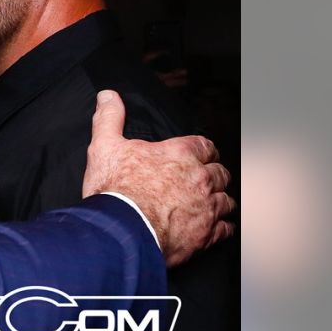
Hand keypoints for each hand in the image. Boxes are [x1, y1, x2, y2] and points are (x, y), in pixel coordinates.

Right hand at [82, 90, 234, 266]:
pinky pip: (224, 229)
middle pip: (220, 173)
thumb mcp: (105, 146)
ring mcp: (206, 207)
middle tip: (204, 179)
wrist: (121, 230)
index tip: (201, 154)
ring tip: (211, 203)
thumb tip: (108, 96)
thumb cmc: (114, 190)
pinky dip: (222, 227)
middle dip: (214, 175)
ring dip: (220, 200)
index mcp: (179, 154)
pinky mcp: (205, 234)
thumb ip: (109, 118)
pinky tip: (215, 227)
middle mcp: (199, 178)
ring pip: (226, 200)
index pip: (204, 146)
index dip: (203, 150)